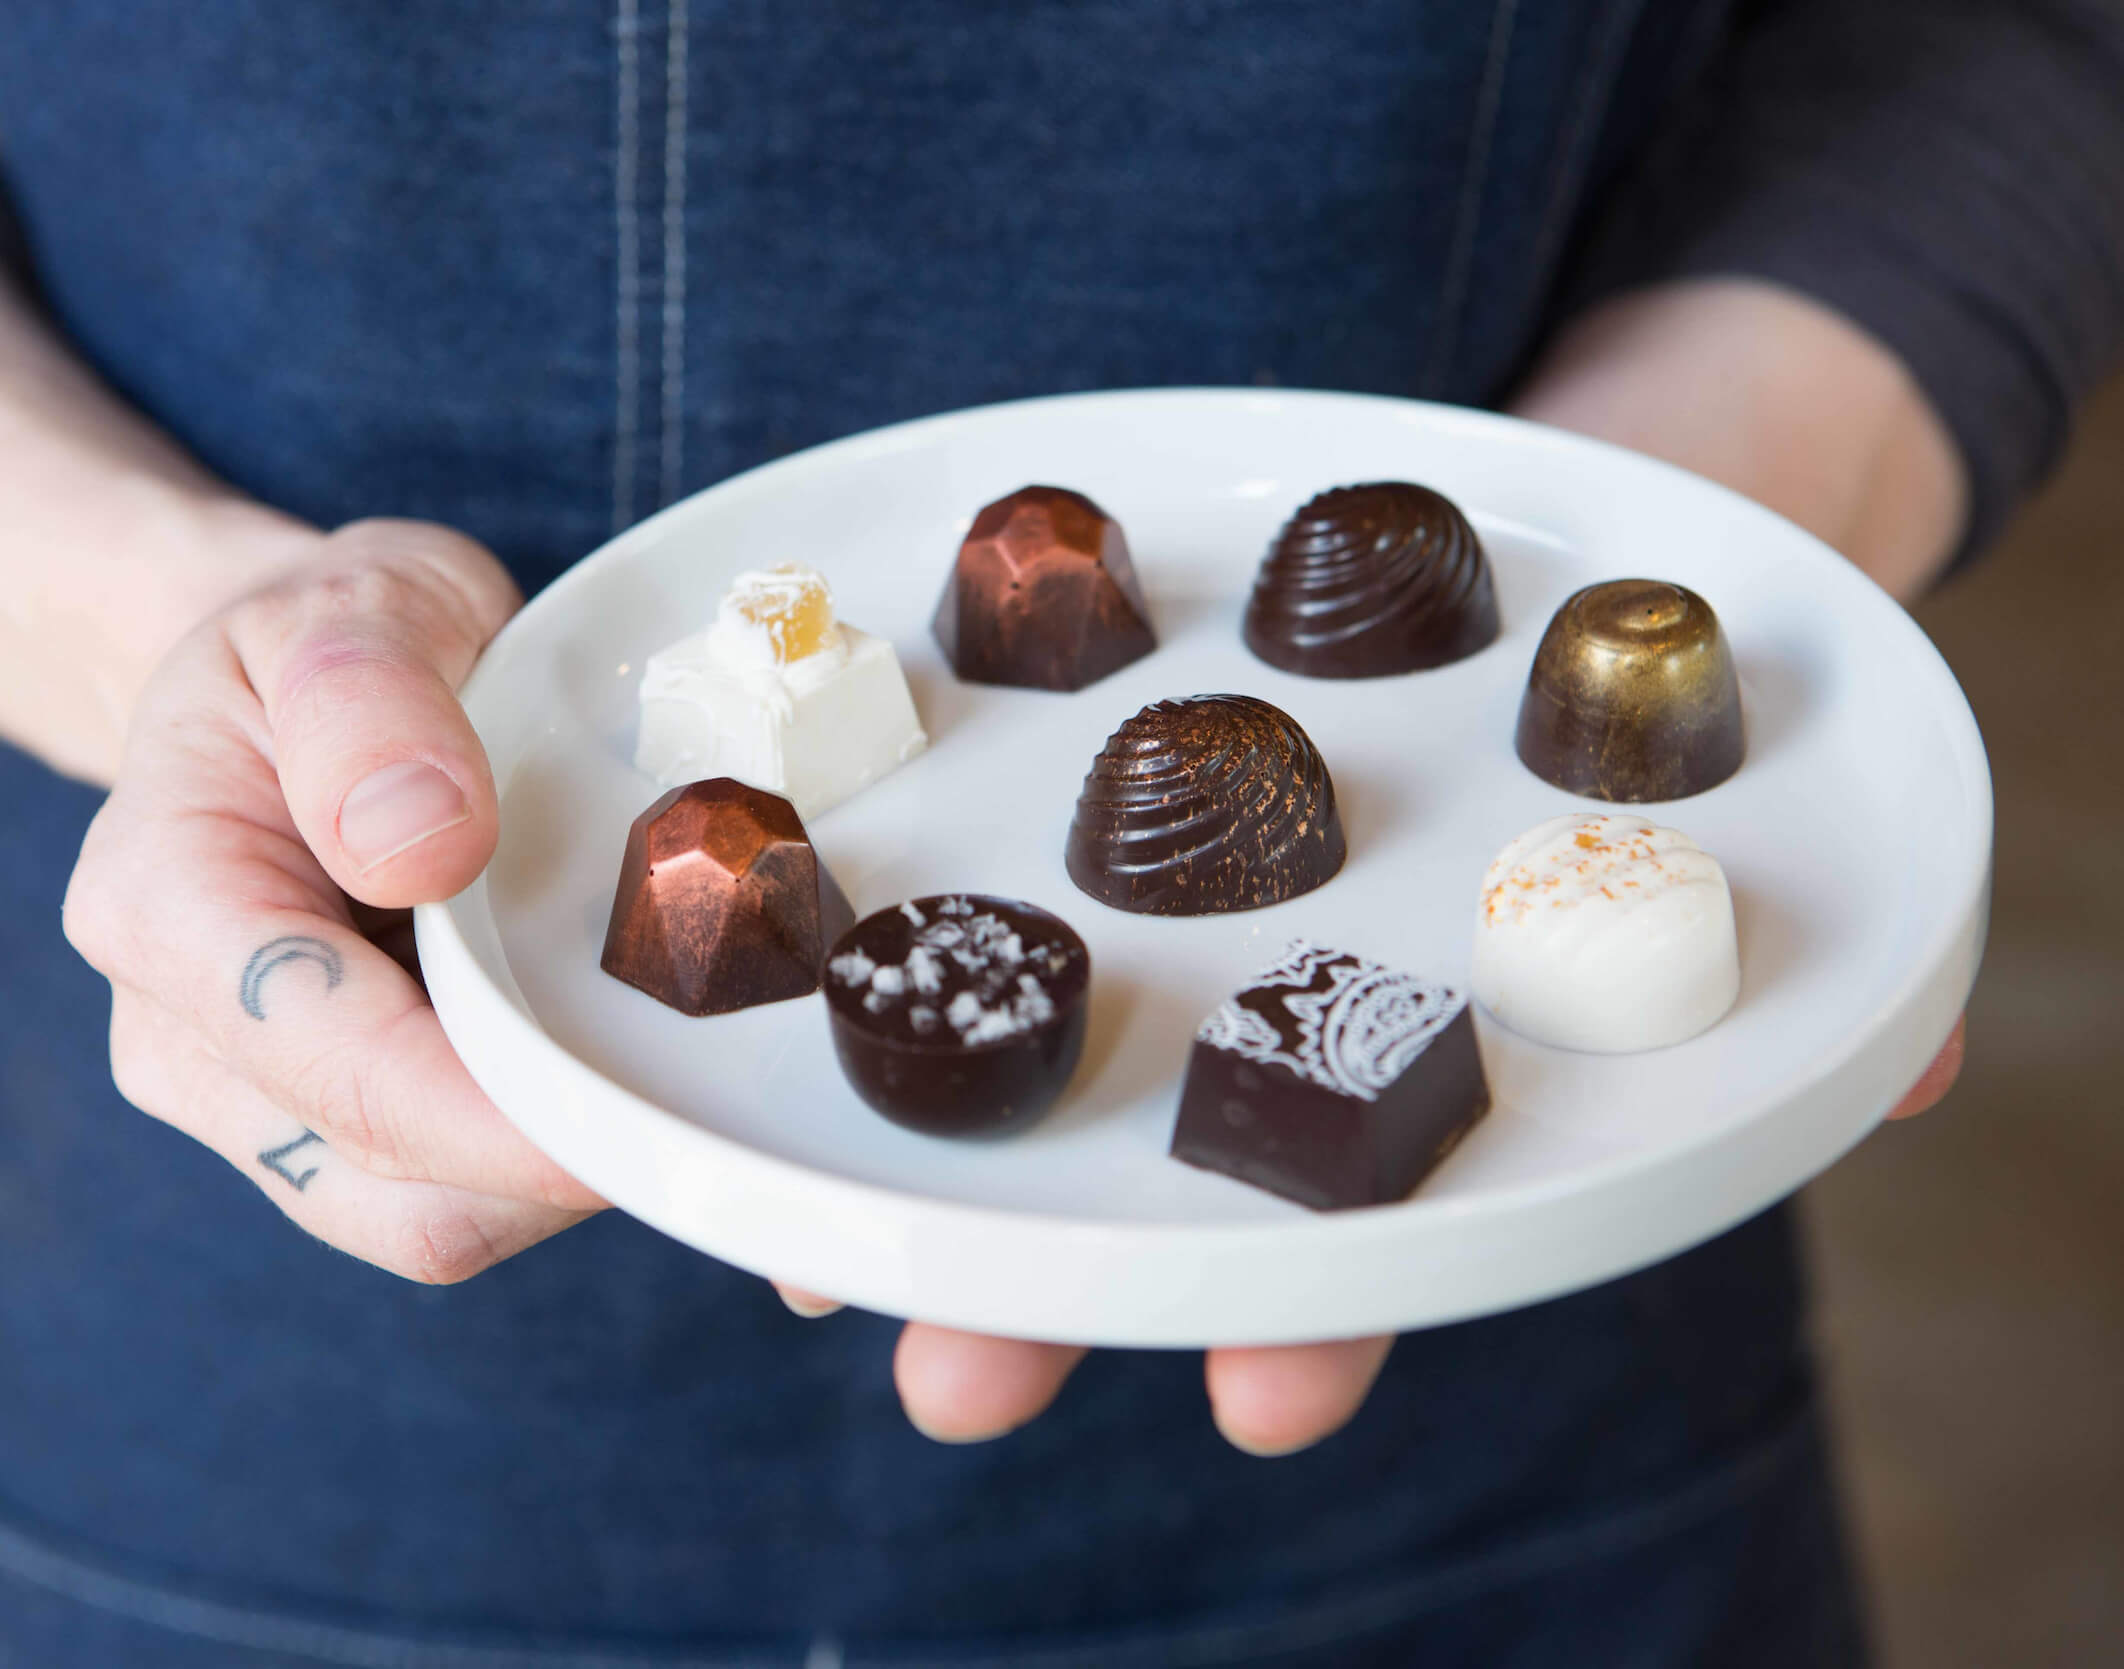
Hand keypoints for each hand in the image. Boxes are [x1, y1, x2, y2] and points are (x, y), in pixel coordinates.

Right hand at [64, 519, 604, 1280]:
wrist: (301, 681)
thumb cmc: (327, 639)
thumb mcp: (350, 608)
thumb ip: (368, 706)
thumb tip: (422, 844)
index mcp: (163, 908)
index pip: (342, 1071)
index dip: (504, 1120)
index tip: (644, 1102)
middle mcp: (182, 1040)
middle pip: (398, 1192)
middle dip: (561, 1167)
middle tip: (710, 1094)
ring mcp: (255, 1104)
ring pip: (433, 1221)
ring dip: (565, 1174)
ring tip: (670, 1073)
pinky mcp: (332, 1130)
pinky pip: (456, 1193)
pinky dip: (551, 1160)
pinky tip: (624, 1074)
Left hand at [799, 279, 1975, 1452]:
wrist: (1617, 440)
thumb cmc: (1712, 583)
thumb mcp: (1776, 722)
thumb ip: (1821, 899)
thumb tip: (1910, 1064)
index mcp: (1448, 1010)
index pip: (1379, 1200)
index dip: (1319, 1304)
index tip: (1259, 1396)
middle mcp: (1296, 973)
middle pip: (1156, 1169)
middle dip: (1054, 1287)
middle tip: (953, 1386)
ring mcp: (1179, 880)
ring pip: (1028, 1050)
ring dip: (917, 1164)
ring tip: (808, 1274)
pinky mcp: (1078, 752)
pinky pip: (959, 857)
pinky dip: (869, 942)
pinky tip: (781, 1011)